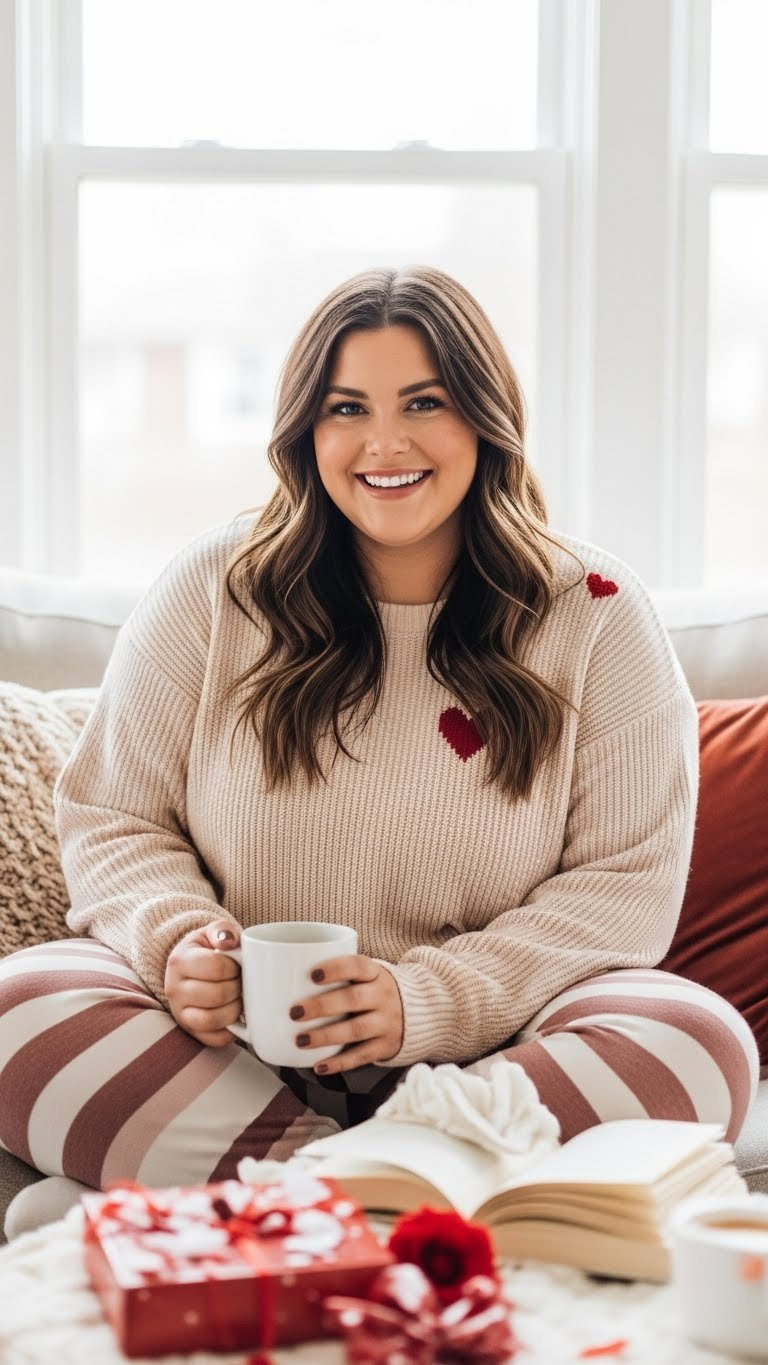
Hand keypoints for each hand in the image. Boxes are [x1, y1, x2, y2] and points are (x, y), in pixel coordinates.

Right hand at [164, 918, 242, 1046]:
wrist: (190, 969)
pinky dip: (231, 1030)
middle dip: (238, 988)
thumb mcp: (211, 933)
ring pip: (213, 1019)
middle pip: (217, 995)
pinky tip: (236, 1015)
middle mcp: (174, 989)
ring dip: (235, 1009)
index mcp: (179, 961)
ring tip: (239, 997)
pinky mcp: (191, 1032)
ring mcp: (180, 1013)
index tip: (238, 965)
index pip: (216, 967)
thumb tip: (229, 942)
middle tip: (241, 981)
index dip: (235, 967)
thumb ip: (222, 930)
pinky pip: (215, 1039)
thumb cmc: (206, 950)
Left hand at [289, 954, 403, 1074]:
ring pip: (355, 1030)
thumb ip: (337, 975)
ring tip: (300, 1040)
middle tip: (295, 1012)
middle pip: (353, 999)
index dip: (336, 968)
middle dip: (322, 1006)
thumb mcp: (365, 975)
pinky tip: (318, 1066)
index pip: (358, 966)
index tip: (312, 974)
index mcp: (375, 973)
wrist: (419, 1011)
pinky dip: (339, 1063)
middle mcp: (383, 996)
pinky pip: (361, 1056)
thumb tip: (280, 977)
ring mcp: (386, 1022)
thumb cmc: (373, 990)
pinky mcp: (386, 1046)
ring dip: (325, 1036)